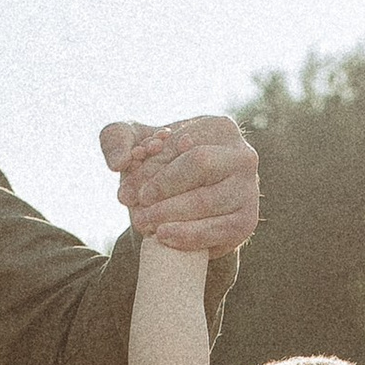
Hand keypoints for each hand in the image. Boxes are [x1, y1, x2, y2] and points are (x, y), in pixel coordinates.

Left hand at [101, 115, 258, 254]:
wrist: (184, 204)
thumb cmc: (160, 166)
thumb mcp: (134, 143)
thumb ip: (116, 139)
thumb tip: (119, 162)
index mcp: (221, 128)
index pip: (182, 142)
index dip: (151, 166)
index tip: (126, 187)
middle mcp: (242, 155)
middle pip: (198, 165)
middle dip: (162, 186)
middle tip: (134, 203)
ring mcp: (249, 189)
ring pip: (206, 199)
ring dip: (169, 213)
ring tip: (142, 222)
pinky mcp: (246, 221)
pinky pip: (218, 229)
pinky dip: (188, 235)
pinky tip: (163, 236)